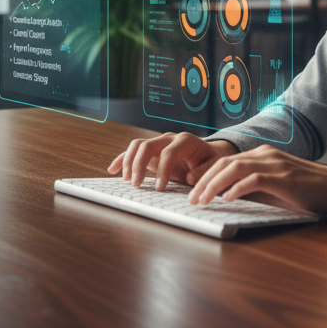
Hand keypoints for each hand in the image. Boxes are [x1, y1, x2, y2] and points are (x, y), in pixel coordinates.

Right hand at [107, 132, 238, 189]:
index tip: (160, 188)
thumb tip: (190, 177)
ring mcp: (158, 143)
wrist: (209, 153)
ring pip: (137, 145)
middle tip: (137, 185)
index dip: (163, 170)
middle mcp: (169, 138)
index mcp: (185, 141)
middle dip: (139, 165)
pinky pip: (133, 151)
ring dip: (129, 162)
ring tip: (128, 181)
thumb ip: (204, 170)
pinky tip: (112, 170)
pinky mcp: (151, 151)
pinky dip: (122, 159)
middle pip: (148, 145)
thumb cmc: (211, 160)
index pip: (169, 152)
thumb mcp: (214, 165)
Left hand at [186, 145, 326, 214]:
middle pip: (224, 162)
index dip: (205, 174)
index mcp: (262, 155)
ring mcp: (274, 164)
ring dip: (213, 185)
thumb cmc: (308, 190)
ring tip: (201, 201)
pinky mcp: (282, 177)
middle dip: (203, 181)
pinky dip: (237, 188)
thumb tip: (227, 196)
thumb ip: (254, 186)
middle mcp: (265, 155)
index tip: (192, 190)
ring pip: (234, 168)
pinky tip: (227, 199)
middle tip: (190, 199)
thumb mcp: (276, 185)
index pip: (226, 161)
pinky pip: (253, 179)